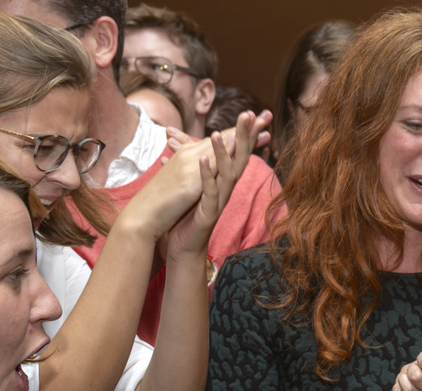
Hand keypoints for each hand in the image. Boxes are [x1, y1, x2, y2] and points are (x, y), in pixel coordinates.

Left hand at [164, 111, 261, 259]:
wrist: (183, 247)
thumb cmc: (186, 216)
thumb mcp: (188, 184)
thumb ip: (187, 163)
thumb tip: (172, 140)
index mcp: (222, 181)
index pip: (236, 154)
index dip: (244, 134)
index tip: (249, 112)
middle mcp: (225, 190)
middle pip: (240, 160)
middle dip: (243, 137)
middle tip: (248, 115)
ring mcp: (219, 202)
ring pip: (228, 174)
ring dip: (224, 153)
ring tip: (219, 133)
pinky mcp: (208, 214)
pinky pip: (210, 192)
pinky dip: (207, 175)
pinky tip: (203, 160)